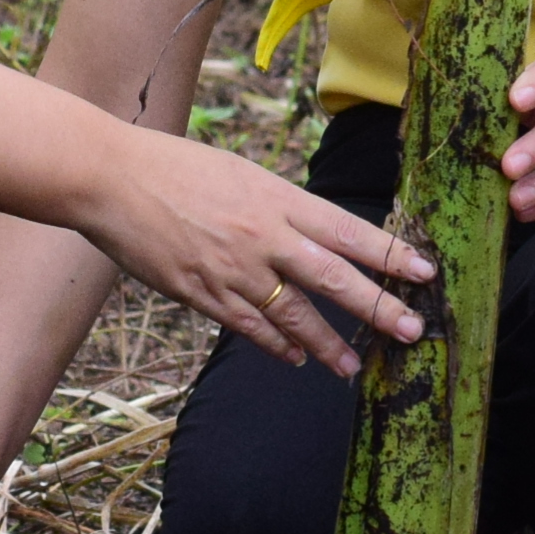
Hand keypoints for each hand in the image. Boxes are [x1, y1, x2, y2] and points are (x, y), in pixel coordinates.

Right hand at [81, 134, 433, 372]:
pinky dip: (276, 345)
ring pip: (294, 314)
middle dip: (378, 307)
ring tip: (353, 366)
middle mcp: (264, 235)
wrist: (110, 178)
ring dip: (327, 344)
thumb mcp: (241, 173)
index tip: (424, 272)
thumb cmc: (176, 166)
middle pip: (334, 278)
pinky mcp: (201, 293)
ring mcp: (233, 269)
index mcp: (278, 197)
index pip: (349, 230)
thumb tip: (313, 233)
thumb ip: (279, 205)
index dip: (390, 253)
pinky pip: (249, 327)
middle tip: (411, 331)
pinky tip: (294, 358)